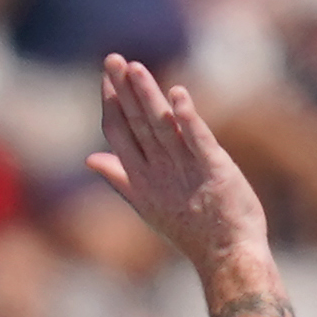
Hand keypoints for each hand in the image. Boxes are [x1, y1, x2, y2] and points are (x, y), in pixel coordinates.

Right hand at [87, 57, 288, 316]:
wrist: (226, 257)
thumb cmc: (190, 231)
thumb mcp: (147, 203)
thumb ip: (119, 177)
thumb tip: (89, 158)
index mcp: (141, 177)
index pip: (119, 132)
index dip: (112, 103)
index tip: (107, 77)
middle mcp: (159, 170)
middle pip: (136, 123)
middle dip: (124, 90)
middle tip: (113, 58)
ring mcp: (185, 169)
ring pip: (161, 126)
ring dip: (148, 96)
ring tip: (136, 68)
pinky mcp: (215, 169)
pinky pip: (198, 140)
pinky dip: (187, 117)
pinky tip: (178, 95)